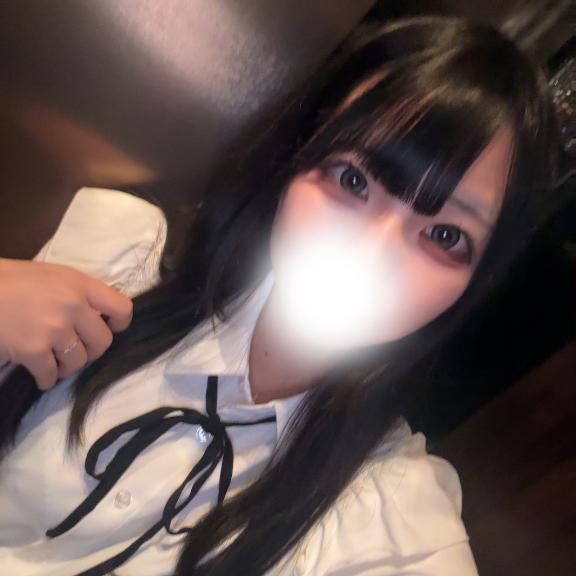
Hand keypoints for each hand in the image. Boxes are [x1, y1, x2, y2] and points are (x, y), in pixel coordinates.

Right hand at [0, 258, 132, 389]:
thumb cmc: (9, 281)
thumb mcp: (51, 276)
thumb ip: (77, 293)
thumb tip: (96, 316)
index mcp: (79, 283)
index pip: (122, 307)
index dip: (119, 323)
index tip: (110, 328)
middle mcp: (72, 305)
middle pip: (103, 341)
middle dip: (92, 350)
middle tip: (77, 351)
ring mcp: (54, 328)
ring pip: (79, 361)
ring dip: (68, 366)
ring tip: (55, 362)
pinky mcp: (33, 350)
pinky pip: (51, 375)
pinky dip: (46, 379)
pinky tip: (40, 375)